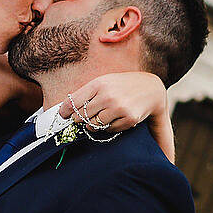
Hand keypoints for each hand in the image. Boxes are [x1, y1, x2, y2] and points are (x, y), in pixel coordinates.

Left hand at [59, 72, 174, 161]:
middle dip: (80, 119)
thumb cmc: (121, 85)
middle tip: (83, 117)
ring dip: (93, 124)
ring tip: (99, 117)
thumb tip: (65, 109)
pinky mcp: (129, 119)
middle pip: (82, 116)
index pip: (73, 102)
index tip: (63, 116)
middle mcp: (108, 95)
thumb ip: (86, 93)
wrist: (150, 88)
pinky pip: (109, 129)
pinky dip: (108, 127)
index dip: (65, 111)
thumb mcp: (103, 82)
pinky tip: (113, 118)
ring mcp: (119, 108)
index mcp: (98, 84)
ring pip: (94, 125)